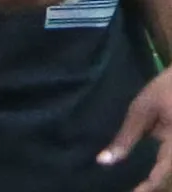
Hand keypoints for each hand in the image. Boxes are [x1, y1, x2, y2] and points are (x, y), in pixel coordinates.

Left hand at [99, 68, 171, 190]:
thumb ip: (126, 137)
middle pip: (168, 181)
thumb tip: (105, 161)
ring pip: (169, 173)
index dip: (144, 190)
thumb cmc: (165, 89)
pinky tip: (142, 169)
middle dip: (149, 187)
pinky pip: (169, 164)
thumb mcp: (142, 109)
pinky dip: (158, 170)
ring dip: (154, 179)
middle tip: (126, 188)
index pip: (160, 178)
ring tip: (132, 182)